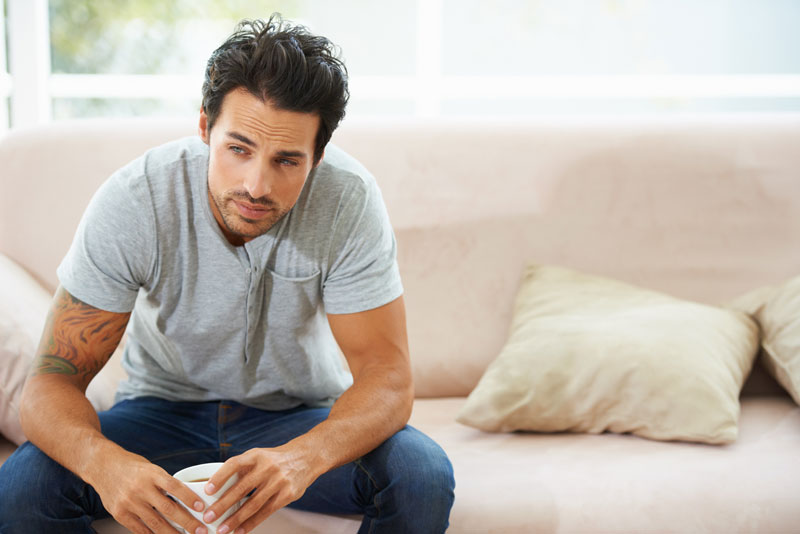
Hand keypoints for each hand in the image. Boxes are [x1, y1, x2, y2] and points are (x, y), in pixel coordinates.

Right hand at [88, 449, 209, 533]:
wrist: (103, 466)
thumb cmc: (131, 467)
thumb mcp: (151, 468)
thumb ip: (165, 483)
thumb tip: (186, 499)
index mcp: (152, 474)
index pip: (174, 486)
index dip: (189, 498)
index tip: (201, 508)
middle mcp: (141, 488)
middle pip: (168, 508)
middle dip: (187, 522)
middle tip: (200, 530)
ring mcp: (129, 502)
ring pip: (155, 522)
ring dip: (173, 533)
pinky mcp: (120, 514)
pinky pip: (140, 529)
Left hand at [201, 447, 317, 533]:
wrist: (306, 458)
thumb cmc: (275, 460)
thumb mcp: (258, 456)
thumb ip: (241, 469)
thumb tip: (215, 488)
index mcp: (257, 455)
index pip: (235, 464)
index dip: (220, 477)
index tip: (207, 490)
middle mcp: (268, 467)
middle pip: (242, 488)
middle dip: (223, 505)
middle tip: (209, 517)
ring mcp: (279, 481)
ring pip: (253, 504)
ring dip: (236, 519)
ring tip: (222, 530)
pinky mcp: (287, 494)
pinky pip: (266, 512)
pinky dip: (252, 523)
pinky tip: (240, 530)